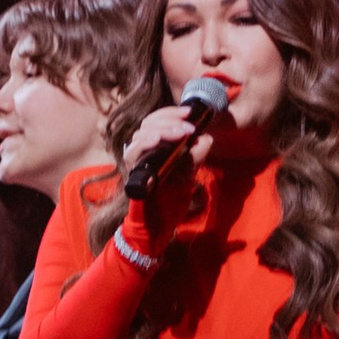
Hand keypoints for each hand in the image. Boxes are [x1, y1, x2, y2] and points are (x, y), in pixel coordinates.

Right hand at [119, 104, 214, 245]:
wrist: (159, 227)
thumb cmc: (170, 202)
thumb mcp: (188, 174)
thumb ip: (195, 157)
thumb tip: (206, 138)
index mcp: (154, 148)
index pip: (157, 121)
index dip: (172, 112)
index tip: (189, 112)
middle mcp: (142, 152)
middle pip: (148, 123)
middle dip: (170, 120)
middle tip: (188, 127)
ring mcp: (136, 162)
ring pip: (141, 134)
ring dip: (162, 129)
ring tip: (180, 133)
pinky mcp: (132, 173)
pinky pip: (133, 153)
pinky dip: (145, 143)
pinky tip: (157, 140)